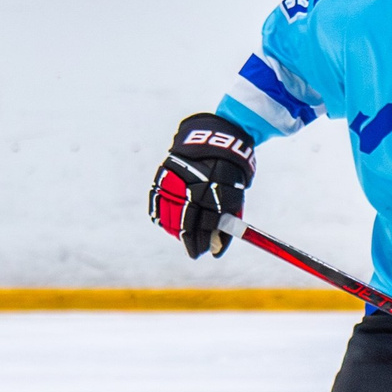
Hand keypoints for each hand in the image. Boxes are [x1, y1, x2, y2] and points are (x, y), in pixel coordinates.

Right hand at [148, 113, 253, 258]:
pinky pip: (157, 203)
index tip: (202, 252)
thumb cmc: (229, 174)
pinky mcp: (163, 176)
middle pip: (184, 224)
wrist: (217, 139)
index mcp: (213, 194)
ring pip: (168, 216)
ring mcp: (175, 182)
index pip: (202, 227)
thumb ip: (226, 224)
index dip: (201, 243)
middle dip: (189, 241)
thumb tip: (216, 250)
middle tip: (193, 250)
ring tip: (183, 236)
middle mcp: (191, 188)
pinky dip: (162, 216)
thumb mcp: (235, 197)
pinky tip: (169, 223)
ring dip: (175, 230)